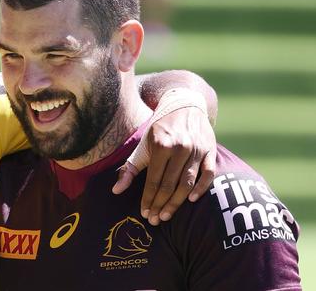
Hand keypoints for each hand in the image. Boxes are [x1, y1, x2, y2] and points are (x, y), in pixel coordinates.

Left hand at [112, 106, 215, 224]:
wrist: (184, 106)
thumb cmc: (160, 130)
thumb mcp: (142, 146)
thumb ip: (130, 169)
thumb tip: (116, 191)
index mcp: (161, 145)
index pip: (154, 179)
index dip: (148, 198)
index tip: (144, 213)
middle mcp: (180, 147)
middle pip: (170, 184)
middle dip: (160, 205)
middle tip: (155, 220)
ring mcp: (197, 149)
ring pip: (187, 182)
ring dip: (177, 202)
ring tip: (166, 215)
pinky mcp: (210, 150)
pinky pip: (208, 173)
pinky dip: (201, 188)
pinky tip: (191, 200)